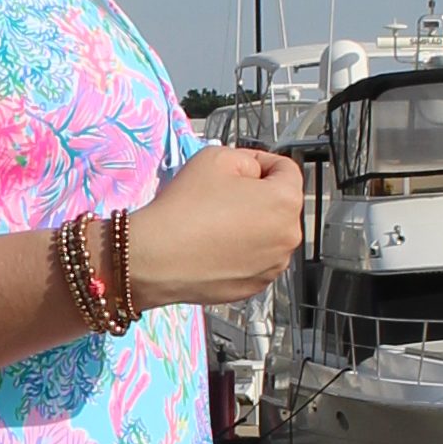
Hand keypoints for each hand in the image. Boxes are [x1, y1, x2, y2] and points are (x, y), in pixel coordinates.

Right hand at [121, 145, 304, 310]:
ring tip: (215, 223)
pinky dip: (240, 251)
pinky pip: (254, 259)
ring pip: (268, 234)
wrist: (155, 258)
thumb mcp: (216, 157)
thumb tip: (254, 172)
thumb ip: (246, 159)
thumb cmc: (183, 209)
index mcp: (285, 201)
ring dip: (250, 225)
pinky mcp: (254, 286)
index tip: (242, 165)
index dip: (261, 161)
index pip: (285, 169)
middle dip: (256, 195)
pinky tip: (213, 245)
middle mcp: (287, 237)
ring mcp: (272, 266)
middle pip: (279, 204)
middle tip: (221, 196)